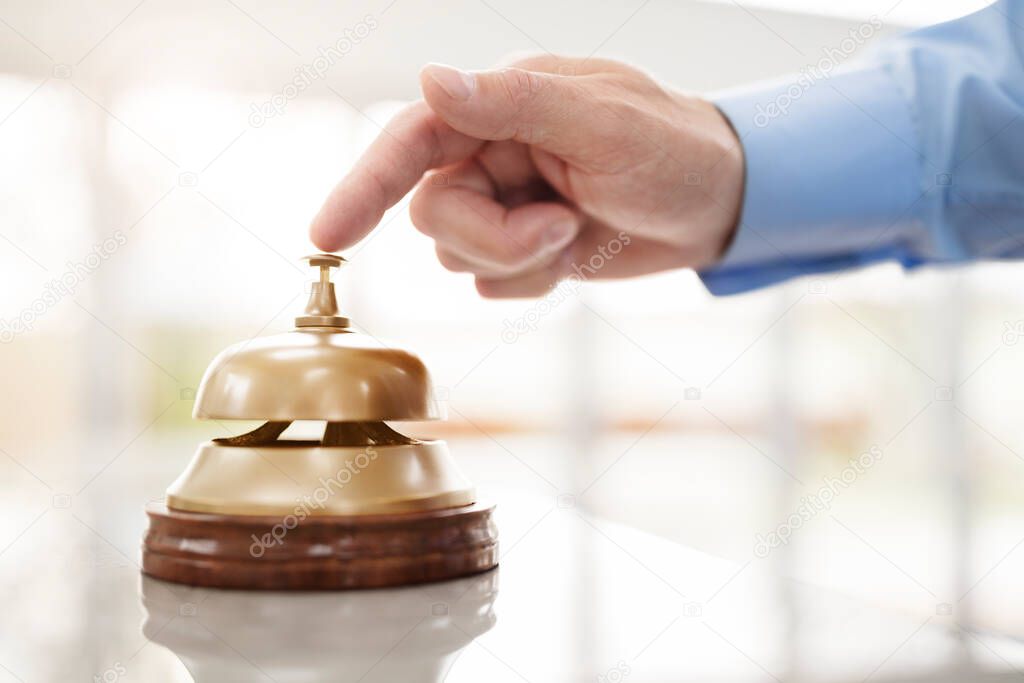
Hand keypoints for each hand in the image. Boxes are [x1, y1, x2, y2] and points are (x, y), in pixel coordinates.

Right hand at [310, 55, 743, 296]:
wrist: (718, 205)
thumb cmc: (674, 149)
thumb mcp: (604, 120)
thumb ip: (515, 104)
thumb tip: (431, 79)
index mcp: (502, 105)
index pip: (411, 141)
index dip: (364, 187)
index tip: (326, 237)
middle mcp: (492, 151)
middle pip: (435, 216)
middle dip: (496, 239)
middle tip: (561, 227)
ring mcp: (505, 202)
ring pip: (458, 256)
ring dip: (518, 260)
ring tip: (575, 230)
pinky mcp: (522, 246)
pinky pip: (492, 285)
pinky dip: (531, 280)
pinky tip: (574, 251)